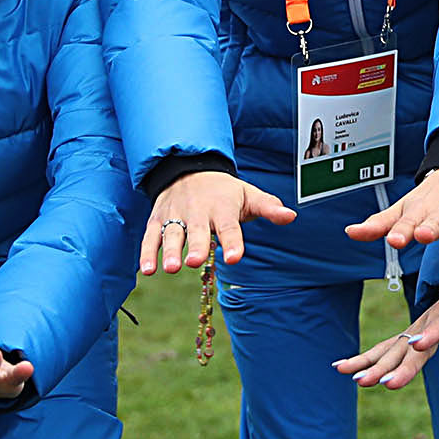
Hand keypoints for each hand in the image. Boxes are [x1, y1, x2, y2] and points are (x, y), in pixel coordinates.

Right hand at [140, 171, 294, 275]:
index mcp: (222, 208)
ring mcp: (175, 215)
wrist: (189, 168)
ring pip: (172, 233)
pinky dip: (147, 252)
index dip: (232, 242)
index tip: (234, 257)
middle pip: (197, 230)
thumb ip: (268, 207)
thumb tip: (291, 216)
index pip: (229, 226)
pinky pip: (150, 236)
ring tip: (170, 268)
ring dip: (170, 250)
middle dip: (196, 245)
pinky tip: (148, 270)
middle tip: (195, 262)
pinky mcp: (157, 220)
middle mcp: (197, 211)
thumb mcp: (249, 194)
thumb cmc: (224, 191)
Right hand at [335, 275, 438, 390]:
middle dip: (396, 364)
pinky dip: (367, 359)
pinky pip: (388, 349)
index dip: (434, 334)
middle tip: (376, 383)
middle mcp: (434, 319)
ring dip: (372, 363)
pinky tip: (344, 371)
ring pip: (393, 348)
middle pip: (413, 344)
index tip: (419, 344)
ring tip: (351, 379)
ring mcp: (421, 327)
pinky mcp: (414, 335)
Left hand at [344, 166, 438, 248]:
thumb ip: (379, 224)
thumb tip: (350, 233)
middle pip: (434, 220)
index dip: (401, 231)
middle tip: (422, 234)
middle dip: (429, 227)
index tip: (394, 240)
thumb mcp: (403, 209)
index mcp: (418, 212)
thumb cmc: (428, 199)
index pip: (407, 223)